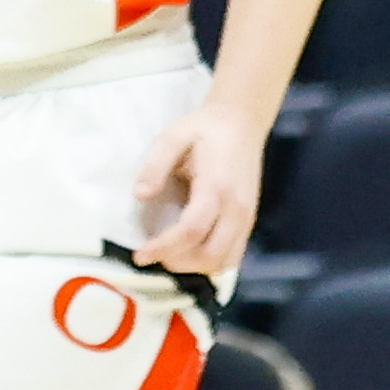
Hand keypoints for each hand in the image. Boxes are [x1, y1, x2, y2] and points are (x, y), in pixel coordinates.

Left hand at [125, 101, 264, 285]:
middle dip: (178, 262)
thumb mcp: (173, 136)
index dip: (164, 248)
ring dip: (194, 265)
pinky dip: (210, 261)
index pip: (192, 230)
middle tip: (153, 254)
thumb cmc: (205, 129)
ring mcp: (247, 217)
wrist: (242, 124)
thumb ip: (155, 165)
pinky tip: (190, 250)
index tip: (140, 255)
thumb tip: (140, 195)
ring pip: (224, 261)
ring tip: (170, 253)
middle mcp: (237, 207)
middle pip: (210, 254)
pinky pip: (232, 255)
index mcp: (217, 186)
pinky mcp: (249, 222)